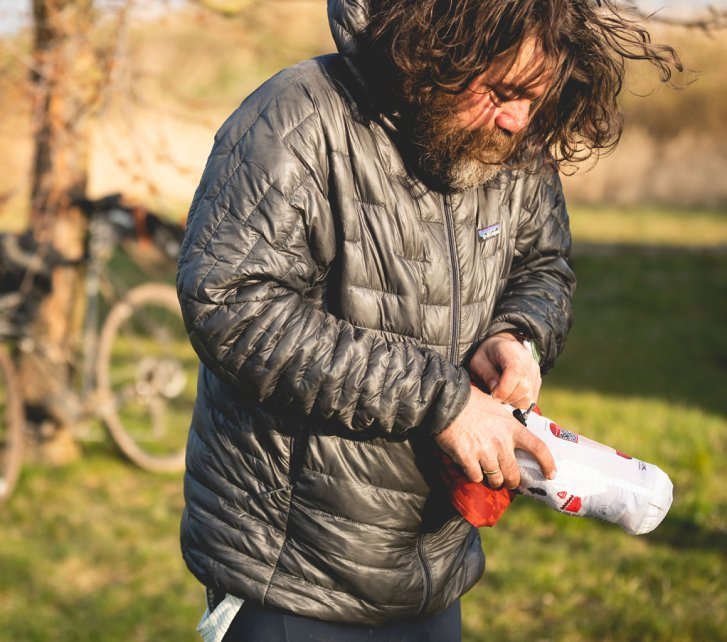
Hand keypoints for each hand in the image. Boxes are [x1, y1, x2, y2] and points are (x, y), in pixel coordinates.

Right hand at [435, 385, 555, 488]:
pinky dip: (474, 475)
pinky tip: (470, 467)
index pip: (538, 448)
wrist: (447, 402)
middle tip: (507, 481)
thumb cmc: (472, 402)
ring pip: (496, 479)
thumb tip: (515, 437)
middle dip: (512, 481)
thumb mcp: (497, 408)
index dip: (547, 463)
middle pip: (514, 473)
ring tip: (488, 476)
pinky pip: (476, 477)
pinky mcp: (467, 458)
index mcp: (512, 427)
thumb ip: (508, 425)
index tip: (550, 474)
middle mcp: (501, 442)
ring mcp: (485, 451)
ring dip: (493, 480)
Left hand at [469, 332, 540, 408]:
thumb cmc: (487, 355)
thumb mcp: (478, 362)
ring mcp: (534, 370)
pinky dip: (519, 401)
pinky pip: (531, 398)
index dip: (504, 389)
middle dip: (507, 397)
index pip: (515, 372)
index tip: (493, 394)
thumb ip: (486, 376)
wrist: (500, 347)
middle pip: (524, 387)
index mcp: (511, 350)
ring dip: (513, 401)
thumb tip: (496, 392)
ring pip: (529, 396)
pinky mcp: (537, 379)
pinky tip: (509, 394)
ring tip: (502, 393)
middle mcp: (527, 359)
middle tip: (495, 395)